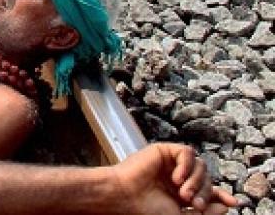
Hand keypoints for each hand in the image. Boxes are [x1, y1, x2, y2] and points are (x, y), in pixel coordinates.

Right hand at [112, 143, 237, 214]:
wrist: (126, 196)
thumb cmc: (148, 210)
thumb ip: (204, 212)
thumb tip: (226, 205)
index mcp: (182, 193)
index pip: (208, 190)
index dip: (221, 195)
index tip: (233, 202)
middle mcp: (179, 177)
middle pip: (207, 179)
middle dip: (205, 193)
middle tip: (194, 205)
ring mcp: (172, 164)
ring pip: (200, 166)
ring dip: (195, 182)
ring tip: (182, 194)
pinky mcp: (164, 151)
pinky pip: (187, 153)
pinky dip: (186, 166)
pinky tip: (176, 178)